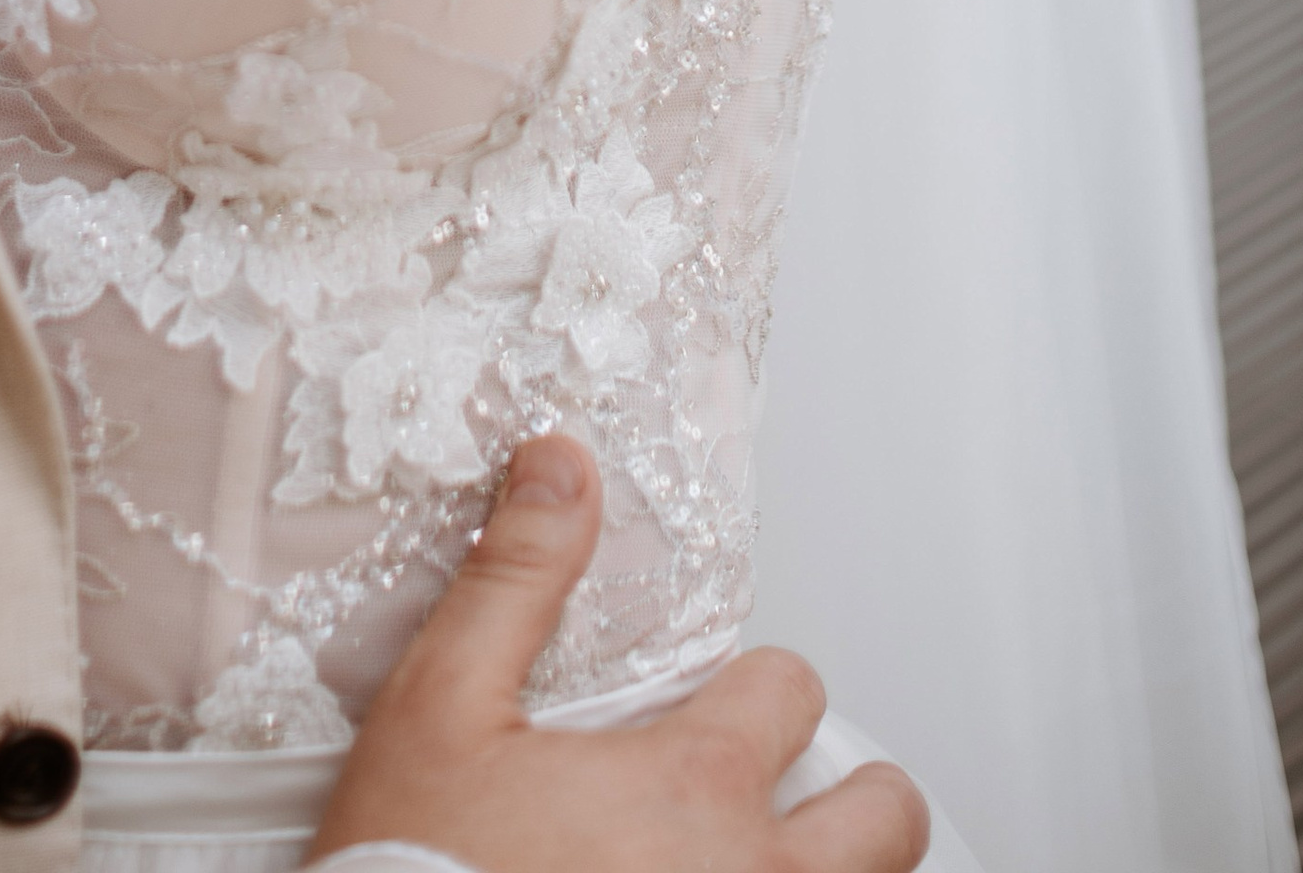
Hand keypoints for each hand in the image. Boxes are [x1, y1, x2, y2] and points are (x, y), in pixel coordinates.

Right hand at [309, 436, 929, 872]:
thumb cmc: (416, 871)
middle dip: (856, 796)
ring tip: (767, 858)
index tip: (723, 708)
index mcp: (693, 784)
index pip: (794, 691)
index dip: (760, 687)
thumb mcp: (442, 707)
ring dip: (834, 869)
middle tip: (800, 801)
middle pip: (886, 820)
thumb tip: (560, 470)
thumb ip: (513, 583)